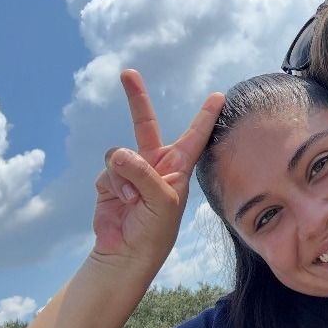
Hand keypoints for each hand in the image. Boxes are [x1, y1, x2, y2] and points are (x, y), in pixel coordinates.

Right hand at [91, 70, 223, 270]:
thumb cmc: (155, 231)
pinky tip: (122, 204)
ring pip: (120, 154)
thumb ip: (143, 174)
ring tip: (133, 199)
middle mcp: (155, 164)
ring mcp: (130, 171)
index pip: (195, 136)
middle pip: (146, 124)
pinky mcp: (109, 181)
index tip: (219, 96)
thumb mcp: (162, 202)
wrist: (126, 254)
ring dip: (125, 175)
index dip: (206, 115)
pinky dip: (113, 186)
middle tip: (127, 72)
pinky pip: (108, 170)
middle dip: (136, 98)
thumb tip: (119, 154)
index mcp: (178, 167)